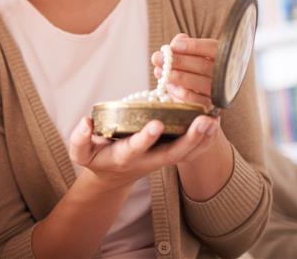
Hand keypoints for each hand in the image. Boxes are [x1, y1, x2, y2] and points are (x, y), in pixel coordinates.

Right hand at [69, 114, 220, 189]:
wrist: (113, 176)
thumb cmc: (97, 159)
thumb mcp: (81, 153)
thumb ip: (79, 138)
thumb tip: (86, 121)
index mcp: (123, 157)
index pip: (135, 148)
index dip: (145, 138)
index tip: (155, 123)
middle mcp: (146, 161)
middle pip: (173, 154)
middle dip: (190, 139)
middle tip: (204, 122)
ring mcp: (161, 159)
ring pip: (186, 153)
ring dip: (202, 139)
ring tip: (215, 120)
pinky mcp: (169, 154)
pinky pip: (191, 150)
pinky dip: (205, 139)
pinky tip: (216, 123)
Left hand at [151, 34, 217, 109]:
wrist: (197, 96)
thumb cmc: (191, 69)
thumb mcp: (188, 56)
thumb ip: (184, 46)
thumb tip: (179, 39)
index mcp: (223, 57)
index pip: (214, 48)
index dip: (195, 46)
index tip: (174, 45)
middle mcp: (226, 74)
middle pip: (205, 66)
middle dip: (178, 61)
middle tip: (157, 57)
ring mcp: (220, 92)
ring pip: (201, 83)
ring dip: (177, 76)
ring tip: (158, 71)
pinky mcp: (212, 107)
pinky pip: (198, 101)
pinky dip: (181, 92)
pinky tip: (168, 86)